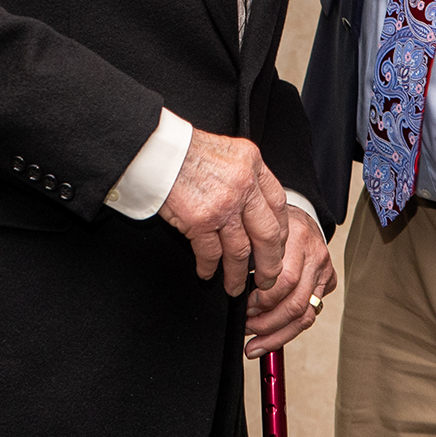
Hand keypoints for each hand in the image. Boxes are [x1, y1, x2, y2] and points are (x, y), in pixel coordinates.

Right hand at [158, 129, 288, 295]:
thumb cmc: (183, 150)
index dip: (281, 232)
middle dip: (269, 263)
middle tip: (267, 278)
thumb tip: (252, 206)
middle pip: (268, 234)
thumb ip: (242, 174)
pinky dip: (209, 267)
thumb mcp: (226, 152)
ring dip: (237, 274)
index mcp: (253, 163)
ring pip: (240, 250)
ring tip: (235, 286)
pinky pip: (210, 253)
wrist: (155, 150)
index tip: (278, 248)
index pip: (279, 205)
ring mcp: (224, 204)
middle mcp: (244, 184)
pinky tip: (207, 272)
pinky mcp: (200, 220)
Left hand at [243, 207, 336, 356]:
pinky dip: (289, 330)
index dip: (262, 301)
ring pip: (306, 315)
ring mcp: (324, 270)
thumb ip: (248, 257)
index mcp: (297, 238)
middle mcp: (315, 256)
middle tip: (246, 329)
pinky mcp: (328, 282)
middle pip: (295, 303)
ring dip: (277, 334)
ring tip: (256, 342)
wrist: (300, 215)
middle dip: (267, 323)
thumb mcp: (256, 231)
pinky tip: (271, 337)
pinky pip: (310, 314)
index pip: (284, 280)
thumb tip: (231, 290)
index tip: (243, 309)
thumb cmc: (272, 224)